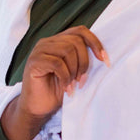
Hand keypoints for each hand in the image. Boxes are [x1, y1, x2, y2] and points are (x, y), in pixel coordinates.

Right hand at [1, 25, 108, 139]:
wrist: (38, 108)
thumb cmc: (57, 90)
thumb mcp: (75, 71)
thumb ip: (82, 58)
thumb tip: (103, 53)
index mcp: (58, 41)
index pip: (80, 31)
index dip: (95, 43)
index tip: (104, 60)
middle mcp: (48, 42)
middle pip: (76, 41)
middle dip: (84, 62)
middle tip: (82, 80)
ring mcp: (39, 50)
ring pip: (68, 50)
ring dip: (75, 70)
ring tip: (73, 85)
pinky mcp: (34, 62)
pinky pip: (57, 63)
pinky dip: (66, 76)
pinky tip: (66, 87)